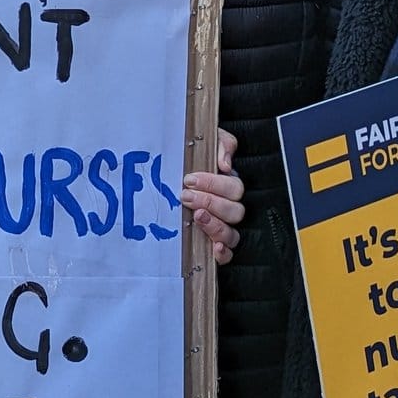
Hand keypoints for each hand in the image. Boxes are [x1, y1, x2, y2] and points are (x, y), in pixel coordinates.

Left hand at [183, 126, 244, 263]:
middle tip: (186, 196)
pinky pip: (228, 254)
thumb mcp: (205, 143)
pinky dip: (223, 253)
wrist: (163, 173)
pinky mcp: (213, 244)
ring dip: (216, 226)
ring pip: (232, 233)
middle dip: (210, 202)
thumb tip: (225, 164)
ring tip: (196, 216)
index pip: (234, 188)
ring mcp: (222, 227)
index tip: (190, 179)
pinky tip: (214, 248)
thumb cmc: (188, 159)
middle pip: (235, 210)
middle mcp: (228, 208)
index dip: (214, 184)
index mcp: (227, 185)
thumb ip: (221, 144)